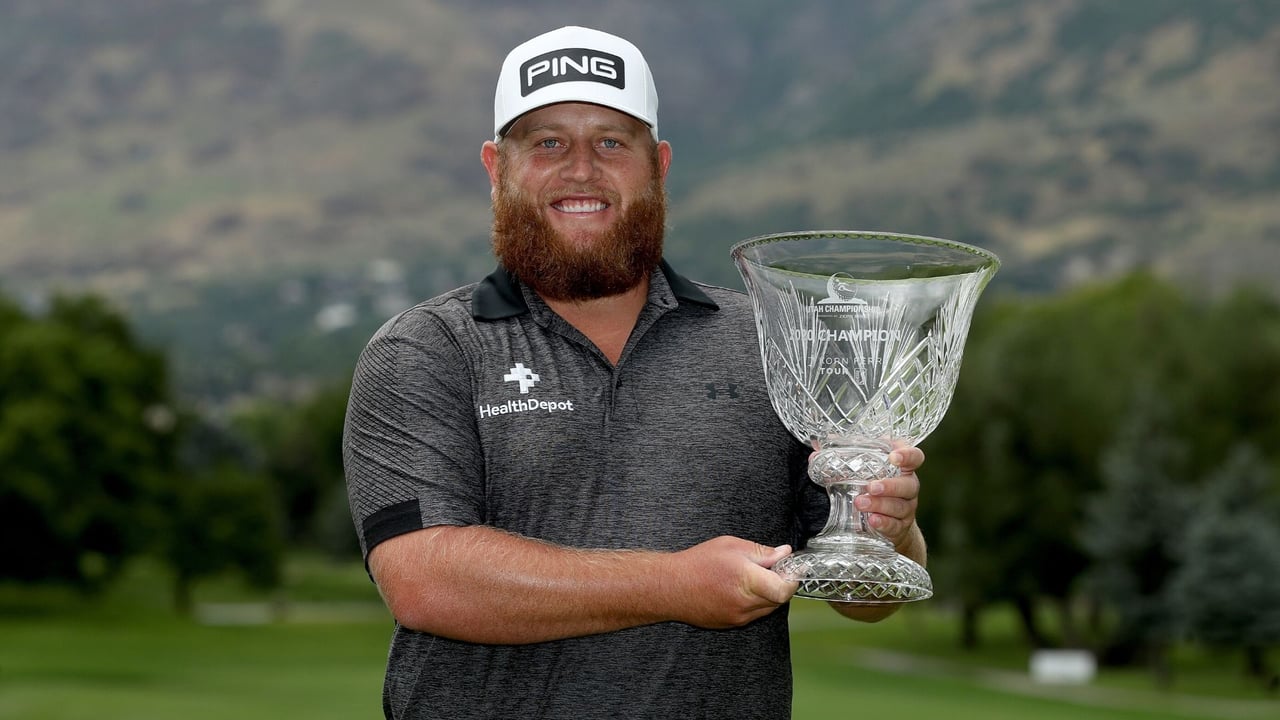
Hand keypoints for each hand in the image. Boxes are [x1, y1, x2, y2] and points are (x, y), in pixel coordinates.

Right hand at [663, 536, 797, 628]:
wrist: (670, 587)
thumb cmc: (698, 563)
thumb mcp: (731, 546)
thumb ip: (761, 552)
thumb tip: (784, 553)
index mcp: (746, 580)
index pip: (784, 590)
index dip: (792, 578)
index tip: (791, 568)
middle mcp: (745, 604)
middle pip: (779, 600)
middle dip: (781, 584)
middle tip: (771, 568)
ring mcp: (738, 617)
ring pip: (767, 608)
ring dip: (768, 594)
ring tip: (752, 578)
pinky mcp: (731, 624)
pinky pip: (753, 615)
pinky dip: (755, 602)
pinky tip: (740, 589)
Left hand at [853, 443, 922, 551]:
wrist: (888, 520)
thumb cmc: (874, 485)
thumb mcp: (863, 470)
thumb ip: (844, 457)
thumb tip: (816, 450)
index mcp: (902, 468)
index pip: (915, 457)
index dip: (907, 455)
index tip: (894, 456)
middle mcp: (908, 487)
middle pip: (908, 485)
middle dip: (890, 486)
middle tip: (871, 486)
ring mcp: (907, 508)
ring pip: (899, 506)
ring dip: (880, 505)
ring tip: (860, 503)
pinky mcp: (900, 527)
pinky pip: (895, 526)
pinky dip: (884, 523)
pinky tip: (872, 521)